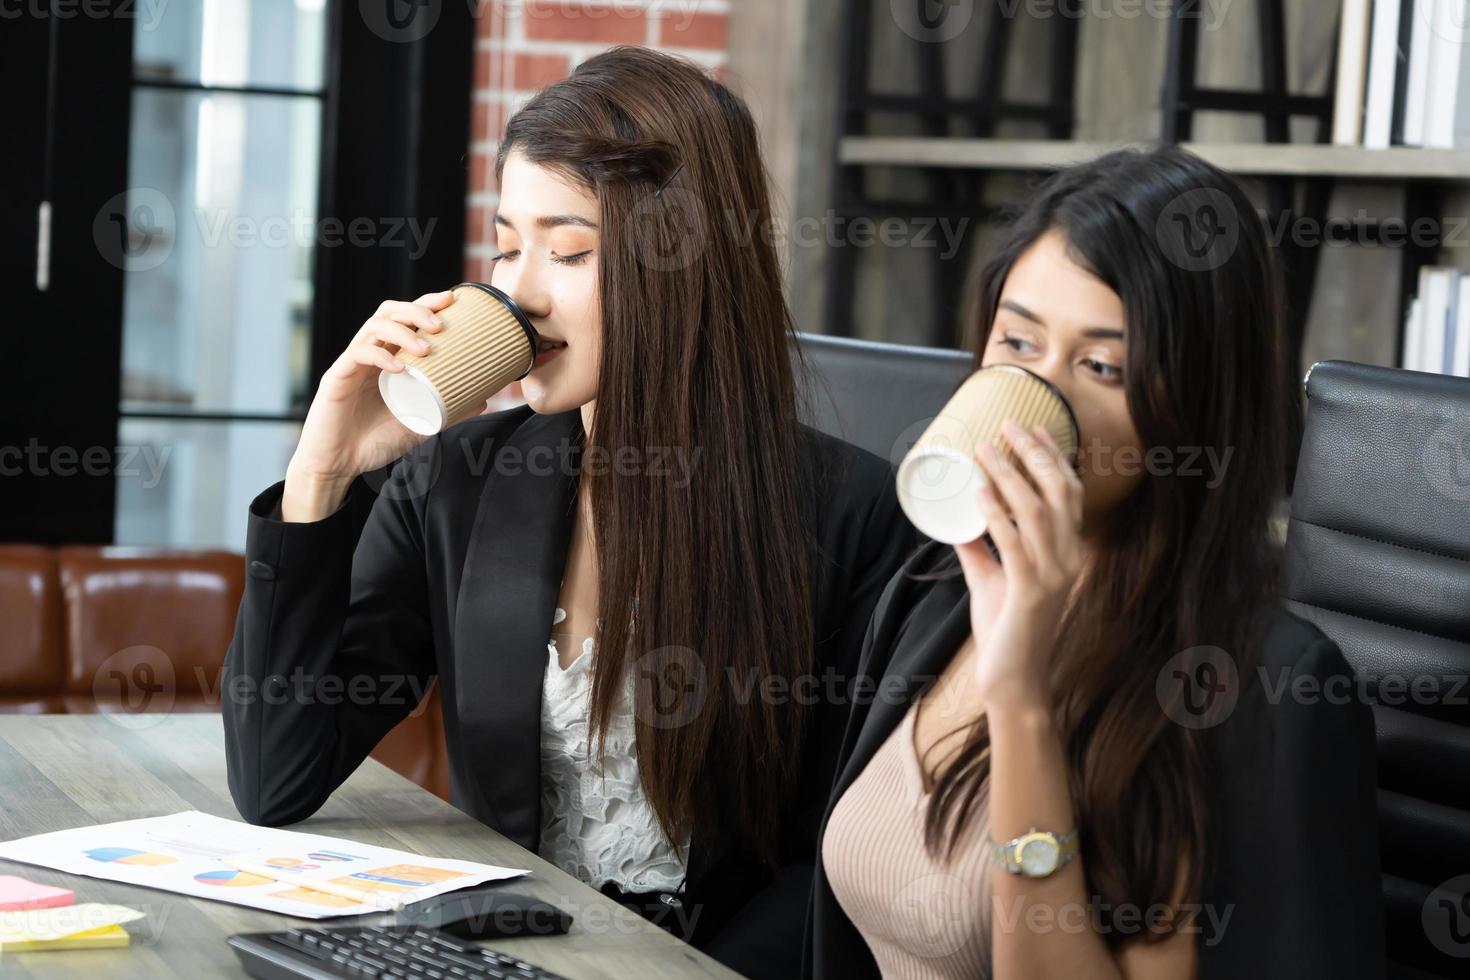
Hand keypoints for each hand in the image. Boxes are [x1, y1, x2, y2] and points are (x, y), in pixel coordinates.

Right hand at [288, 291, 455, 485]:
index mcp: (388, 358)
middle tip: (441, 323)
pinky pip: (357, 354)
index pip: (406, 319)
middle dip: (416, 309)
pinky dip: (380, 355)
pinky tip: (399, 367)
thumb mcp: (420, 425)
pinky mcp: (336, 377)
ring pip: (373, 326)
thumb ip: (449, 411)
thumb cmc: (374, 441)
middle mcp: (370, 354)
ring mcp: (352, 364)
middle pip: (389, 311)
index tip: (452, 300)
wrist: (338, 465)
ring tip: (427, 347)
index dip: (427, 304)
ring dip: (403, 330)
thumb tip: (484, 401)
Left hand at [954, 420, 1085, 711]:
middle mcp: (1068, 558)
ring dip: (1008, 474)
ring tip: (985, 450)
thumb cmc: (1005, 632)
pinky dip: (996, 514)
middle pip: (1057, 491)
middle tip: (1007, 425)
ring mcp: (1052, 575)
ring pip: (1035, 511)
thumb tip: (956, 519)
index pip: (1067, 493)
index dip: (1053, 457)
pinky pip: (1014, 544)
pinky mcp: (1031, 592)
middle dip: (1034, 453)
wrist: (1014, 683)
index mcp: (1067, 553)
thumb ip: (979, 550)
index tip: (1032, 428)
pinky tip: (980, 492)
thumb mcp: (991, 580)